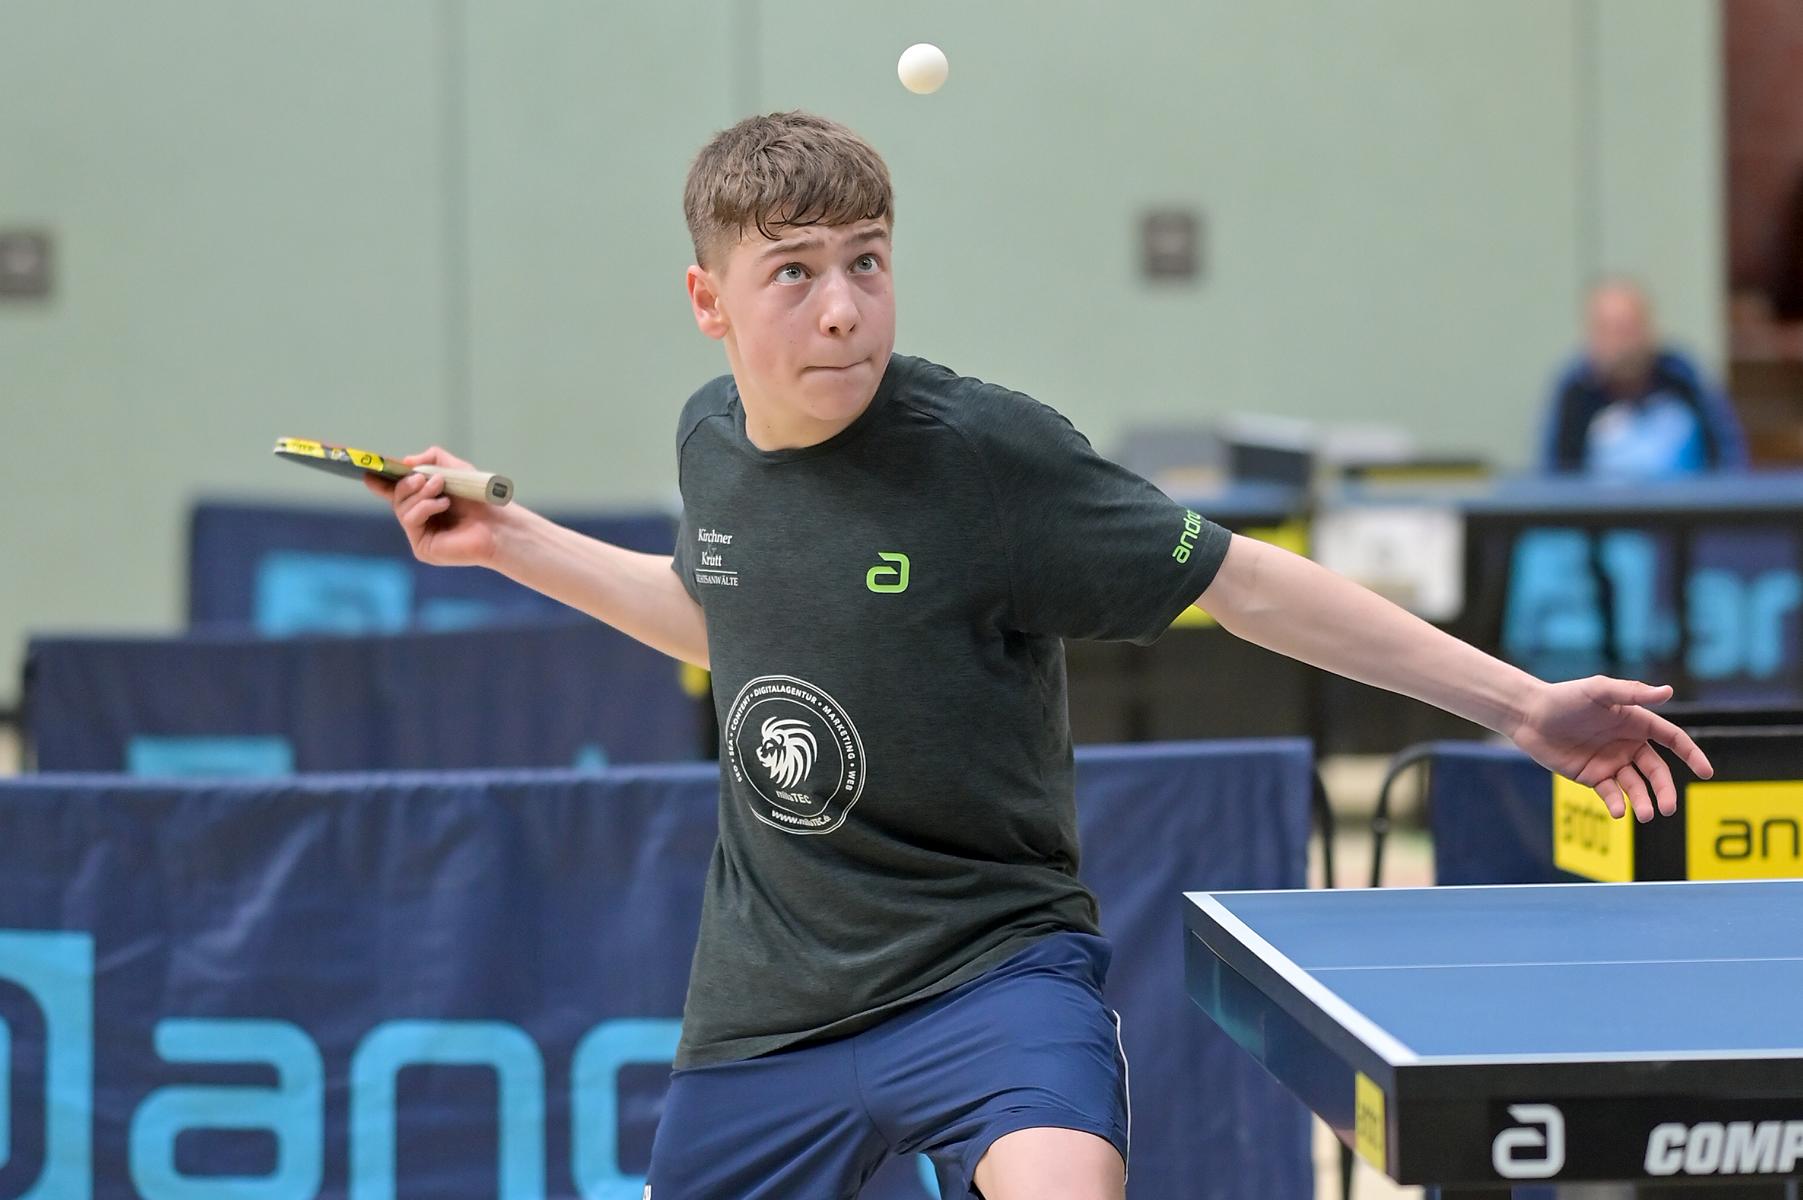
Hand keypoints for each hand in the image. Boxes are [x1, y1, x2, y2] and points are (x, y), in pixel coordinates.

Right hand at [363, 446, 506, 567]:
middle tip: (424, 478)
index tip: (369, 473)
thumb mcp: (455, 469)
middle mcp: (420, 519)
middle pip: (396, 497)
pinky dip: (424, 508)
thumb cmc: (480, 499)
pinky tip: (443, 505)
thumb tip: (405, 461)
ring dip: (419, 494)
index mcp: (424, 501)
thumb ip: (431, 459)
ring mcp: (419, 534)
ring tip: (440, 488)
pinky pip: (410, 520)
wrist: (499, 523)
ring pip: (401, 508)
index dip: (381, 483)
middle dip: (407, 484)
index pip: (396, 492)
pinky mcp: (422, 547)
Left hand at [1508, 676, 1713, 821]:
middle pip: (1657, 771)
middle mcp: (1628, 744)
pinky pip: (1610, 794)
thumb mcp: (1599, 691)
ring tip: (1645, 815)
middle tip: (1668, 808)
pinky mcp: (1592, 777)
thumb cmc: (1565, 698)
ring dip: (1643, 801)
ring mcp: (1611, 762)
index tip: (1706, 772)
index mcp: (1636, 723)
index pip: (1672, 739)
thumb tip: (1669, 692)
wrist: (1530, 715)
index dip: (1691, 755)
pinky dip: (1616, 804)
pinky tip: (1617, 811)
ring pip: (1636, 787)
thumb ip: (1632, 693)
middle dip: (1665, 790)